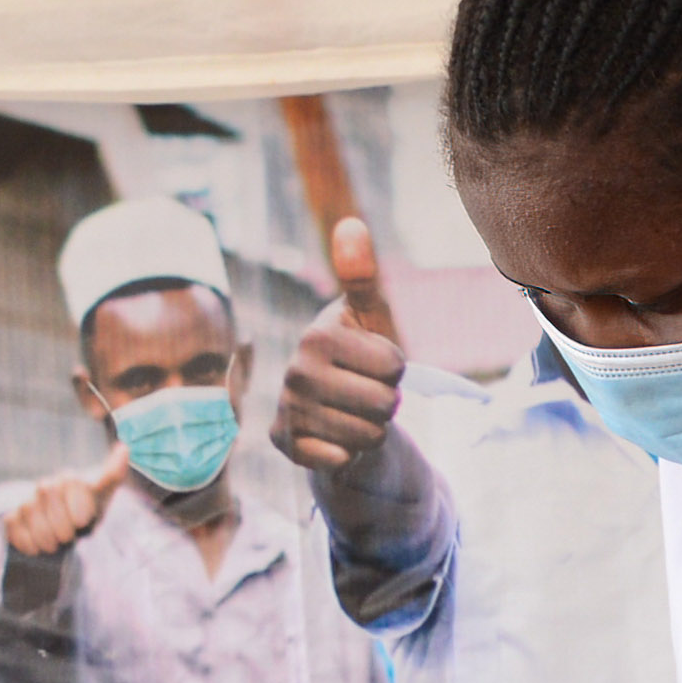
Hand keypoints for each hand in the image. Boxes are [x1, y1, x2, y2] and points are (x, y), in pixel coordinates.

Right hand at [2, 447, 130, 556]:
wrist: (67, 536)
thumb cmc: (89, 514)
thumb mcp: (104, 497)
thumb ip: (113, 474)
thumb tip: (123, 448)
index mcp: (70, 481)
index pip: (69, 482)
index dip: (76, 505)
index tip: (83, 522)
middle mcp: (46, 487)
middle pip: (47, 492)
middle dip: (60, 522)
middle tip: (69, 537)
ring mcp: (27, 502)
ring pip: (29, 509)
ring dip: (44, 534)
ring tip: (55, 544)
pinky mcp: (12, 518)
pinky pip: (12, 523)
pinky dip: (25, 540)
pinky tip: (36, 548)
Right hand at [272, 224, 410, 480]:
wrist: (336, 412)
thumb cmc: (362, 360)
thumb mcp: (372, 318)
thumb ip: (363, 277)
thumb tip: (351, 223)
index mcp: (317, 335)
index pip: (395, 366)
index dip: (396, 370)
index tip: (374, 365)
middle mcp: (294, 371)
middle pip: (384, 404)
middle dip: (386, 405)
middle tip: (365, 395)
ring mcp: (288, 410)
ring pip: (369, 435)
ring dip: (371, 431)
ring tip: (353, 415)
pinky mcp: (285, 445)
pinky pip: (342, 460)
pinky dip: (348, 454)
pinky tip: (336, 439)